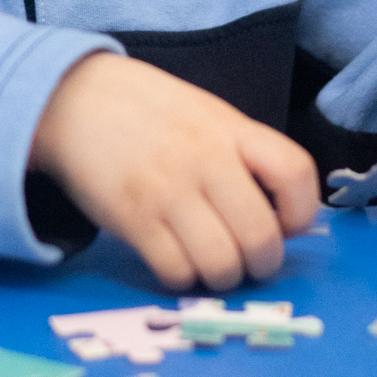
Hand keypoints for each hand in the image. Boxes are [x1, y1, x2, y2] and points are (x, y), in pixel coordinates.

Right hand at [30, 53, 318, 289]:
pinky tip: (177, 261)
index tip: (287, 224)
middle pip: (261, 236)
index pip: (294, 172)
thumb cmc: (149, 112)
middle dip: (263, 263)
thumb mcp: (207, 115)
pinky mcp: (132, 218)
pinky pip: (176, 271)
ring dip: (224, 277)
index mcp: (232, 129)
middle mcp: (206, 159)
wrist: (74, 98)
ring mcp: (167, 190)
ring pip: (221, 264)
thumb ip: (245, 156)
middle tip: (249, 260)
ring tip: (212, 263)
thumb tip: (284, 220)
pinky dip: (183, 278)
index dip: (302, 211)